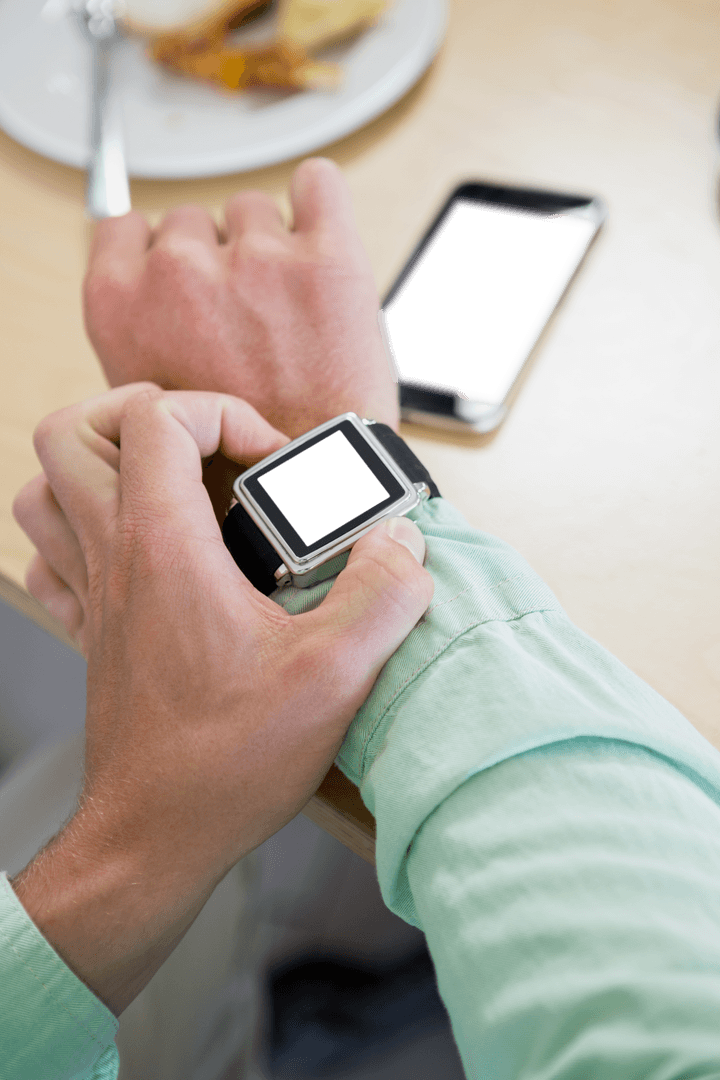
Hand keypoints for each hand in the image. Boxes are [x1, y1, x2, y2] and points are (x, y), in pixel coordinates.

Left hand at [11, 384, 432, 1014]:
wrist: (154, 838)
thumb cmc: (225, 764)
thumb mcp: (333, 677)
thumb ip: (381, 596)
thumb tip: (402, 544)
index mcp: (166, 550)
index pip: (156, 418)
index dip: (220, 413)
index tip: (270, 461)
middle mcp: (116, 559)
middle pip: (74, 432)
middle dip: (142, 410)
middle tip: (205, 442)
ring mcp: (96, 594)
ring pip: (46, 487)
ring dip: (101, 459)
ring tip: (168, 475)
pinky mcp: (95, 630)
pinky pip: (52, 552)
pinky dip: (81, 526)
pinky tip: (134, 544)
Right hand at [83, 158, 399, 440]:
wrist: (312, 497)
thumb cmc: (232, 470)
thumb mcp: (148, 407)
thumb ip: (142, 338)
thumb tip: (153, 295)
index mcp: (120, 304)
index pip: (124, 228)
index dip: (160, 259)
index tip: (184, 285)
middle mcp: (179, 271)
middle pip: (193, 222)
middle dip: (219, 263)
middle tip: (246, 323)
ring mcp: (255, 260)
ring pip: (254, 212)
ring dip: (270, 248)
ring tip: (289, 316)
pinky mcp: (327, 259)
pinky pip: (319, 185)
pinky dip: (320, 206)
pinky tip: (320, 247)